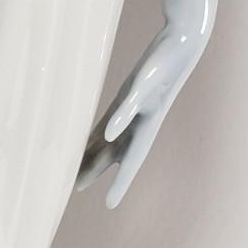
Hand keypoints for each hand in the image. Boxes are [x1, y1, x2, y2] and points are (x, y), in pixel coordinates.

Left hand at [77, 27, 206, 208]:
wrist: (179, 42)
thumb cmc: (163, 64)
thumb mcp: (142, 87)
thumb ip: (125, 112)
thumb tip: (108, 136)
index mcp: (147, 127)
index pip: (130, 164)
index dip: (120, 185)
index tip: (110, 205)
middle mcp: (138, 126)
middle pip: (111, 156)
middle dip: (93, 172)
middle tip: (70, 189)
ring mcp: (130, 115)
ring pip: (105, 142)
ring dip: (88, 157)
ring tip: (68, 171)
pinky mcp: (123, 102)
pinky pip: (103, 125)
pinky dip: (91, 137)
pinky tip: (78, 145)